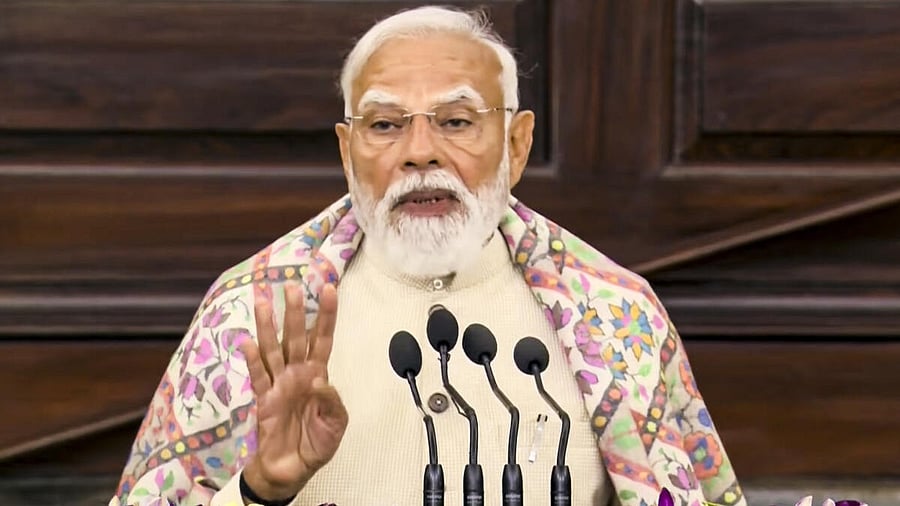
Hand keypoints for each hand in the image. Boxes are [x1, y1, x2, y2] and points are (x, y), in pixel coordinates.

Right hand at [239, 282, 347, 500]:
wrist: (292, 470)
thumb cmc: (316, 444)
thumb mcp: (336, 425)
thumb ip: (332, 402)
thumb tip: (320, 380)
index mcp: (318, 375)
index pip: (324, 339)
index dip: (327, 315)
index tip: (330, 289)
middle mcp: (297, 373)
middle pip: (296, 337)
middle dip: (295, 312)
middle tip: (291, 286)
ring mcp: (279, 384)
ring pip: (273, 349)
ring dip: (269, 326)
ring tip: (263, 301)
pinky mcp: (263, 400)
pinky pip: (258, 376)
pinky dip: (252, 360)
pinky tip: (247, 342)